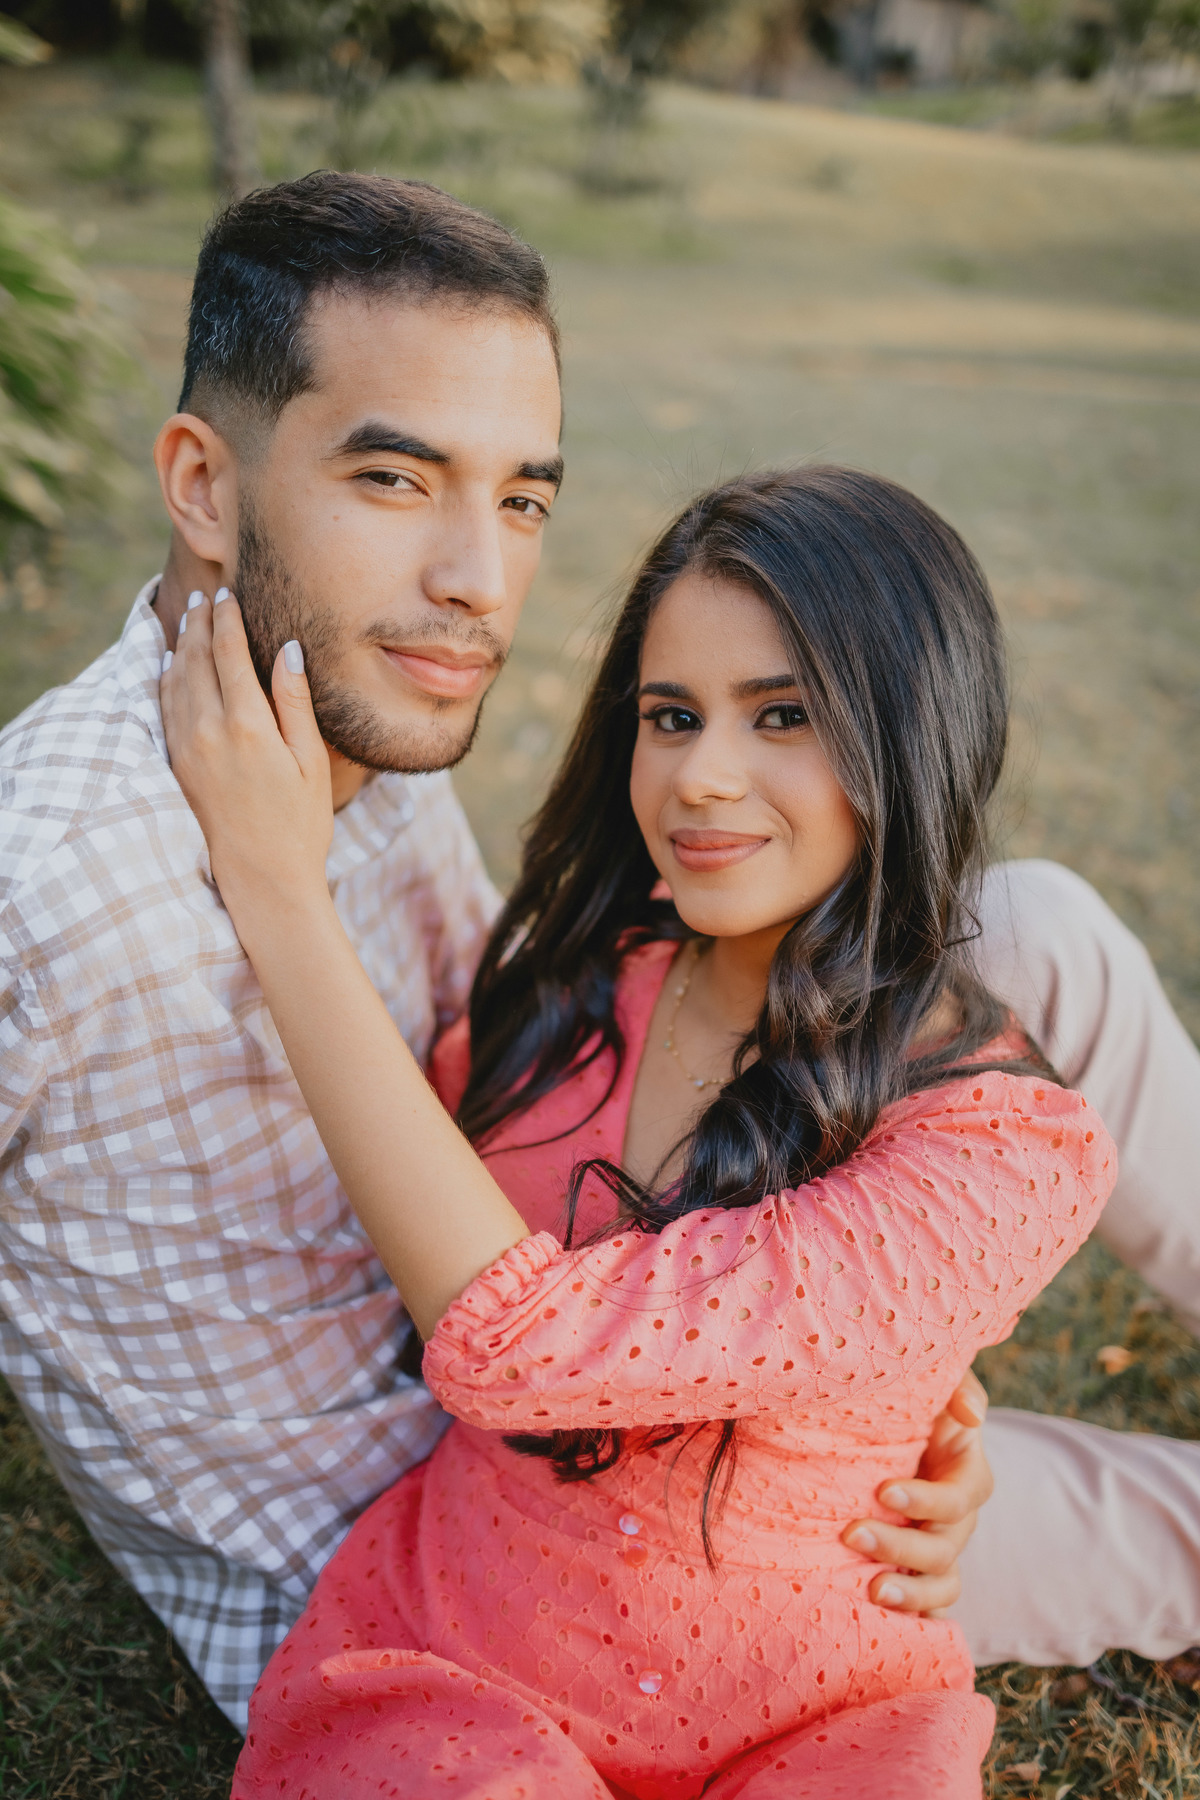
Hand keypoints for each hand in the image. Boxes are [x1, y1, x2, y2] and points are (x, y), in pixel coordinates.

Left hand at [160, 590, 334, 938]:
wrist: (262, 878)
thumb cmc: (300, 823)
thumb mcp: (311, 761)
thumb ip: (295, 702)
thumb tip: (288, 650)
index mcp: (248, 725)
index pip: (228, 652)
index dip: (227, 618)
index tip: (228, 595)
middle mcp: (209, 730)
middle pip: (195, 658)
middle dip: (199, 623)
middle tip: (206, 597)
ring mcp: (186, 748)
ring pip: (175, 679)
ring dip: (181, 645)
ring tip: (189, 620)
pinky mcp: (176, 765)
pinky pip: (164, 707)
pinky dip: (166, 678)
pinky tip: (172, 665)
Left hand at [840, 1368, 991, 1614]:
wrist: (882, 1431)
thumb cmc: (912, 1403)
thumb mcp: (935, 1385)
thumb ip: (956, 1386)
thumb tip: (971, 1415)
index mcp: (967, 1473)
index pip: (959, 1498)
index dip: (926, 1501)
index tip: (883, 1491)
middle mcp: (958, 1519)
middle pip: (944, 1548)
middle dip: (900, 1547)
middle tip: (851, 1535)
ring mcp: (940, 1549)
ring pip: (942, 1585)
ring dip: (910, 1593)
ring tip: (871, 1593)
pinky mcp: (918, 1570)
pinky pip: (929, 1605)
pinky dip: (915, 1618)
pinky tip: (884, 1624)